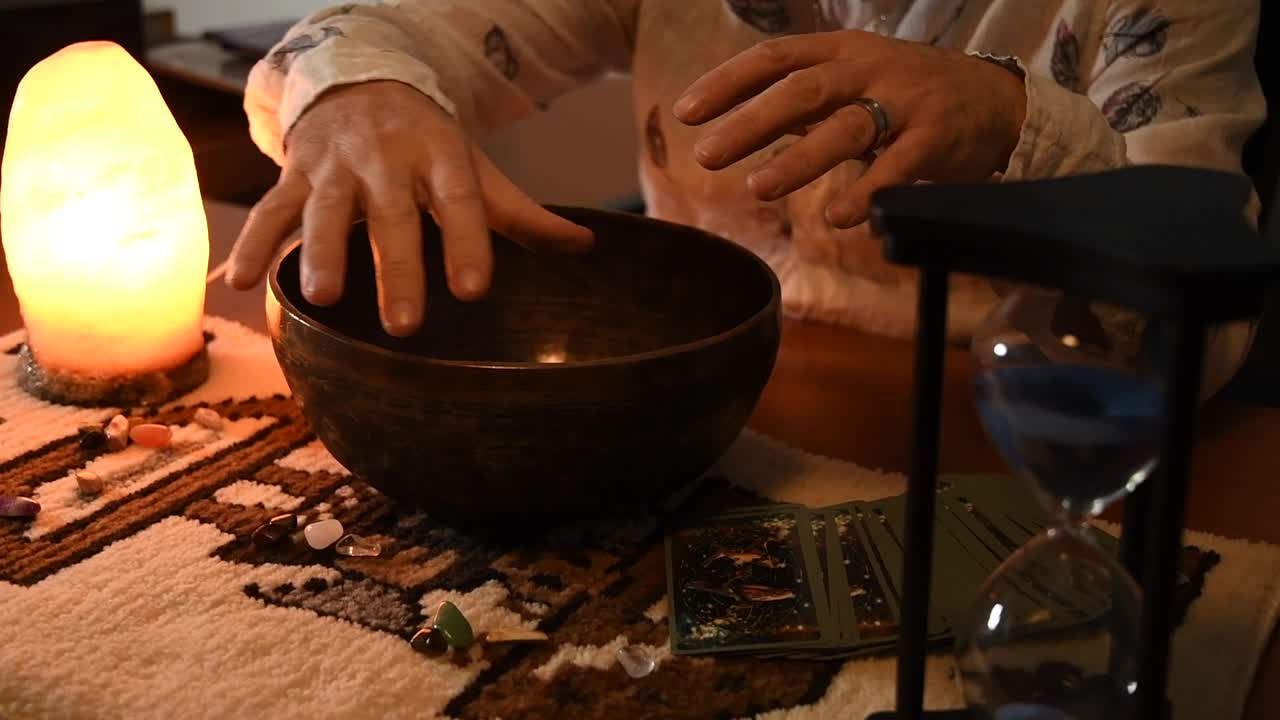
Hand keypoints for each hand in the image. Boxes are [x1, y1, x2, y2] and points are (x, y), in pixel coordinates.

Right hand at [226, 81, 593, 336]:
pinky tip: (240, 284)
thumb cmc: (427, 144)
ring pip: (325, 209)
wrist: (359, 79)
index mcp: (439, 157)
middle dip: (396, 267)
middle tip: (404, 325)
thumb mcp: (473, 168)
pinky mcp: (294, 173)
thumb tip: (584, 246)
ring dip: (320, 252)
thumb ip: (521, 214)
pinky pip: (270, 209)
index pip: (459, 200)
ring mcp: (335, 166)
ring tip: (324, 298)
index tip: (472, 289)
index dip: (466, 242)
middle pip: (392, 215)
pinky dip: (253, 244)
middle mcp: (386, 159)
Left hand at [673, 31, 1026, 228]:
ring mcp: (904, 102)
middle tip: (706, 155)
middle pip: (801, 92)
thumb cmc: (907, 92)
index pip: (774, 58)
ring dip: (799, 160)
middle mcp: (868, 69)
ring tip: (758, 188)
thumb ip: (801, 98)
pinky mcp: (936, 138)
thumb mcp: (853, 78)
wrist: (994, 99)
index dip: (727, 83)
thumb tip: (734, 121)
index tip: (686, 113)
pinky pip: (898, 167)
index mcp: (840, 50)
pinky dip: (870, 192)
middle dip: (749, 123)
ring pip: (845, 128)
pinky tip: (842, 219)